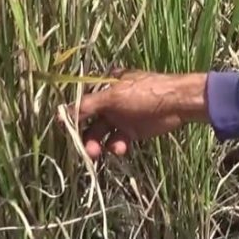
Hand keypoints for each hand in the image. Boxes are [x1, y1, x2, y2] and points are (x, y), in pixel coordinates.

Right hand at [60, 69, 208, 159]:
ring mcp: (121, 116)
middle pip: (89, 121)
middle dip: (85, 136)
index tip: (64, 130)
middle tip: (84, 149)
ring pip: (101, 133)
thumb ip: (87, 106)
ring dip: (98, 144)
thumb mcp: (113, 97)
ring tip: (99, 152)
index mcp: (105, 86)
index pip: (82, 102)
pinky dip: (116, 146)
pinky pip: (117, 141)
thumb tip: (60, 114)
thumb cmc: (145, 93)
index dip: (73, 117)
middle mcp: (111, 101)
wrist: (178, 103)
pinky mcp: (132, 131)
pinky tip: (122, 148)